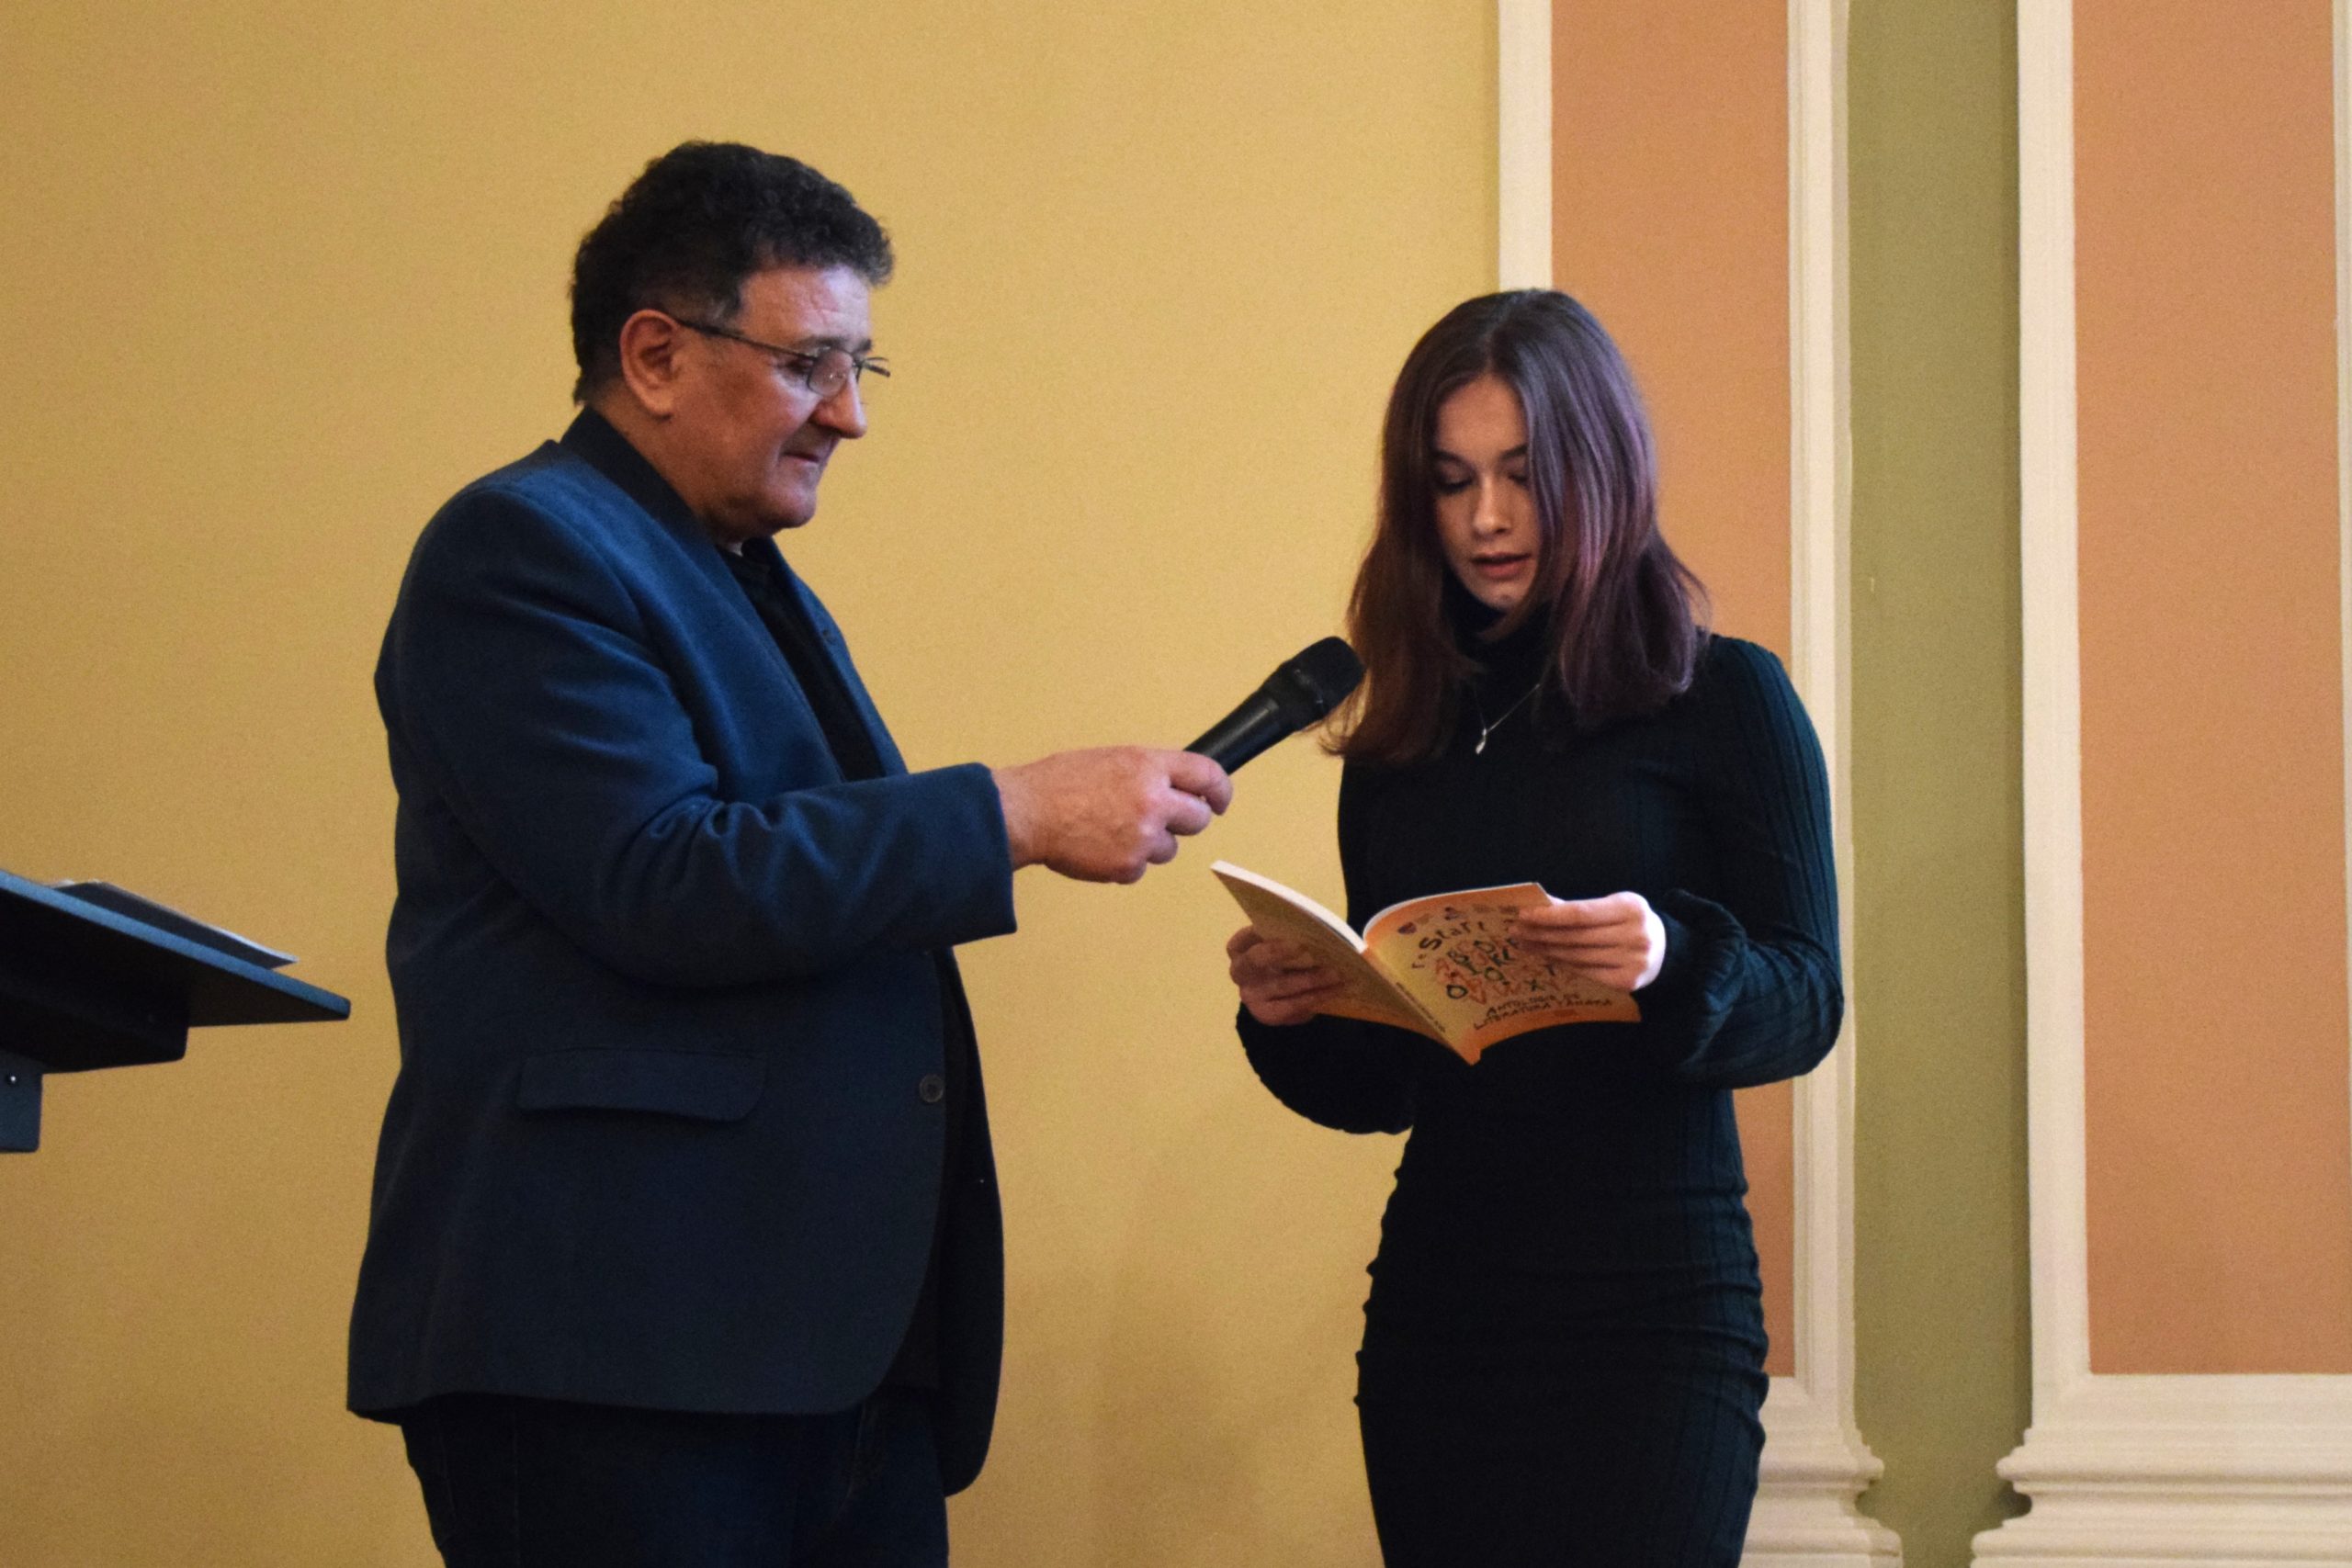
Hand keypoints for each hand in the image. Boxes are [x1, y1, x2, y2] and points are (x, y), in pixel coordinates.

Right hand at [993, 747, 1232, 883]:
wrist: (1028, 813)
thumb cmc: (1060, 783)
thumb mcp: (1112, 760)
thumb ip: (1148, 772)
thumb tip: (1175, 786)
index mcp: (1149, 766)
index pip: (1207, 775)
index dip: (1220, 791)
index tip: (1220, 800)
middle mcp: (1154, 800)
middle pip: (1198, 819)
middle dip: (1184, 821)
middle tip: (1158, 819)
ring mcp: (1143, 837)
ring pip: (1169, 848)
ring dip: (1150, 844)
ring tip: (1112, 830)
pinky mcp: (1129, 866)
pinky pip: (1140, 869)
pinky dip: (1125, 862)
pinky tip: (1099, 846)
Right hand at [1226, 927, 1345, 1025]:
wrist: (1287, 990)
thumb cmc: (1287, 957)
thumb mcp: (1283, 943)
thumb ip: (1291, 935)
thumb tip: (1317, 929)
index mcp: (1240, 946)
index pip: (1244, 936)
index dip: (1261, 930)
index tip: (1282, 924)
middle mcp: (1239, 971)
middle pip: (1256, 959)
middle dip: (1281, 952)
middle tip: (1307, 947)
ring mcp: (1249, 995)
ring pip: (1281, 985)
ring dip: (1311, 979)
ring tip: (1337, 973)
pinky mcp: (1265, 1014)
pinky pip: (1291, 1007)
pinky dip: (1314, 997)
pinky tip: (1333, 991)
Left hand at [1511, 891, 1666, 990]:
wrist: (1666, 951)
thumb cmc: (1629, 923)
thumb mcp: (1612, 906)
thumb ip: (1579, 907)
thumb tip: (1540, 906)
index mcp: (1630, 908)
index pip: (1581, 914)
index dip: (1549, 916)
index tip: (1523, 915)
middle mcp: (1635, 935)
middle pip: (1576, 937)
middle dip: (1541, 934)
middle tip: (1517, 931)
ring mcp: (1633, 962)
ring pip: (1577, 957)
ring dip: (1547, 950)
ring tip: (1526, 944)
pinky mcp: (1628, 983)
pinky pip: (1586, 972)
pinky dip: (1563, 964)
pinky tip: (1547, 957)